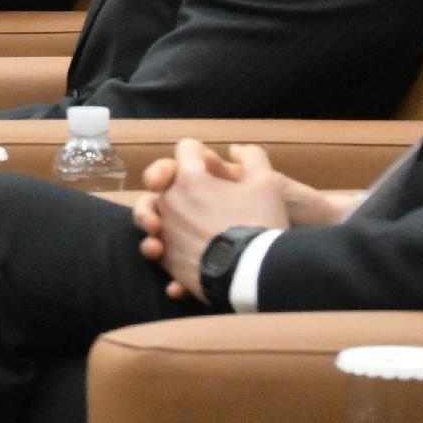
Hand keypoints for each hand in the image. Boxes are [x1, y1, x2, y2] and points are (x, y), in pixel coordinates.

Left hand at [134, 136, 298, 298]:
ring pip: (155, 217)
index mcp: (190, 178)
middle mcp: (169, 201)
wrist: (253, 272)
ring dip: (164, 219)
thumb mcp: (268, 184)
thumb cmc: (261, 223)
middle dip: (175, 185)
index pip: (186, 150)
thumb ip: (252, 159)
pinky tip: (189, 258)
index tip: (206, 164)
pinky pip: (164, 252)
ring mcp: (166, 231)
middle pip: (162, 183)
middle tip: (193, 197)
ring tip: (184, 228)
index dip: (197, 152)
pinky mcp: (169, 260)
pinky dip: (173, 253)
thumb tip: (237, 150)